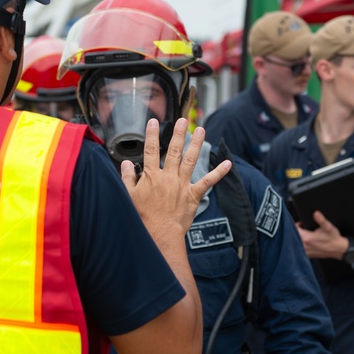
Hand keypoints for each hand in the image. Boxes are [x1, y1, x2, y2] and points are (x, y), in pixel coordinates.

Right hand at [121, 118, 229, 245]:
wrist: (160, 234)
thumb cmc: (143, 217)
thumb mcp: (129, 196)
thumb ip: (128, 178)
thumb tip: (126, 164)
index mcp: (152, 176)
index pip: (150, 150)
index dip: (151, 135)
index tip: (153, 122)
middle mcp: (168, 177)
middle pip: (173, 150)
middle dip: (178, 133)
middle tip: (182, 120)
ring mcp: (182, 185)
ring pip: (190, 160)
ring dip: (196, 144)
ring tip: (200, 130)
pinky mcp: (193, 195)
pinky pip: (208, 182)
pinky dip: (219, 173)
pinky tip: (228, 163)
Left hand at [296, 210, 346, 259]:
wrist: (339, 249)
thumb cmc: (333, 238)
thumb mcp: (328, 226)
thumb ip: (321, 219)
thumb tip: (316, 213)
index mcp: (307, 238)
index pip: (294, 230)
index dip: (297, 225)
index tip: (301, 224)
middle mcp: (304, 246)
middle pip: (294, 236)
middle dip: (298, 231)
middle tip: (304, 228)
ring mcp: (306, 252)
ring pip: (297, 243)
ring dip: (300, 238)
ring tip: (307, 235)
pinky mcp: (308, 255)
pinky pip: (300, 248)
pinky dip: (302, 244)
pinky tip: (309, 242)